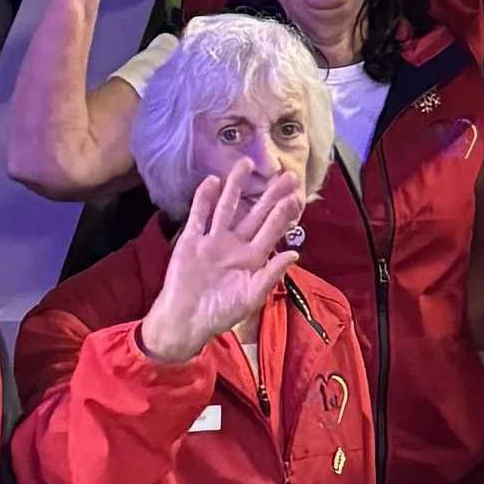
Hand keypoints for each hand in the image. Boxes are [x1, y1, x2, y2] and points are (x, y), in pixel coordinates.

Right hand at [137, 162, 306, 365]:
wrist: (185, 320)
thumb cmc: (221, 313)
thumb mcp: (251, 297)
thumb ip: (271, 274)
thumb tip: (294, 253)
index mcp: (253, 259)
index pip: (272, 231)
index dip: (284, 214)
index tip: (297, 195)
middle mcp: (235, 245)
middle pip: (255, 214)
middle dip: (270, 195)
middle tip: (286, 175)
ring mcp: (213, 241)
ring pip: (227, 208)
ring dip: (236, 186)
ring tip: (246, 163)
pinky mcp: (191, 241)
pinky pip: (199, 216)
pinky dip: (204, 199)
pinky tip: (212, 181)